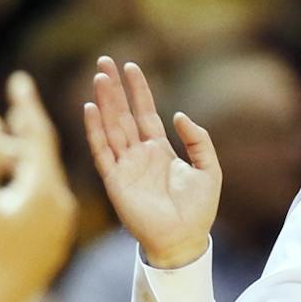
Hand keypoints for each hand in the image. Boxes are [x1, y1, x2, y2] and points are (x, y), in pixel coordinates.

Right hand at [0, 71, 77, 301]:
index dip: (26, 107)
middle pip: (36, 157)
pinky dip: (15, 185)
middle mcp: (59, 207)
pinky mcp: (48, 242)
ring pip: (33, 180)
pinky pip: (34, 201)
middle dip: (11, 134)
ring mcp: (55, 227)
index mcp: (45, 193)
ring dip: (7, 161)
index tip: (20, 81)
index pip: (38, 138)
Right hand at [83, 56, 219, 268]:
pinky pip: (102, 151)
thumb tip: (177, 115)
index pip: (145, 113)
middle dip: (114, 88)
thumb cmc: (198, 210)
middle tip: (104, 61)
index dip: (138, 90)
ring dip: (104, 102)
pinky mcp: (115, 181)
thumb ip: (198, 140)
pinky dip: (95, 131)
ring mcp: (125, 166)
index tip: (130, 66)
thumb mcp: (209, 169)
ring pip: (111, 127)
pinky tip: (91, 109)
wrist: (185, 240)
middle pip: (123, 114)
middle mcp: (138, 155)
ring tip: (99, 77)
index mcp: (159, 150)